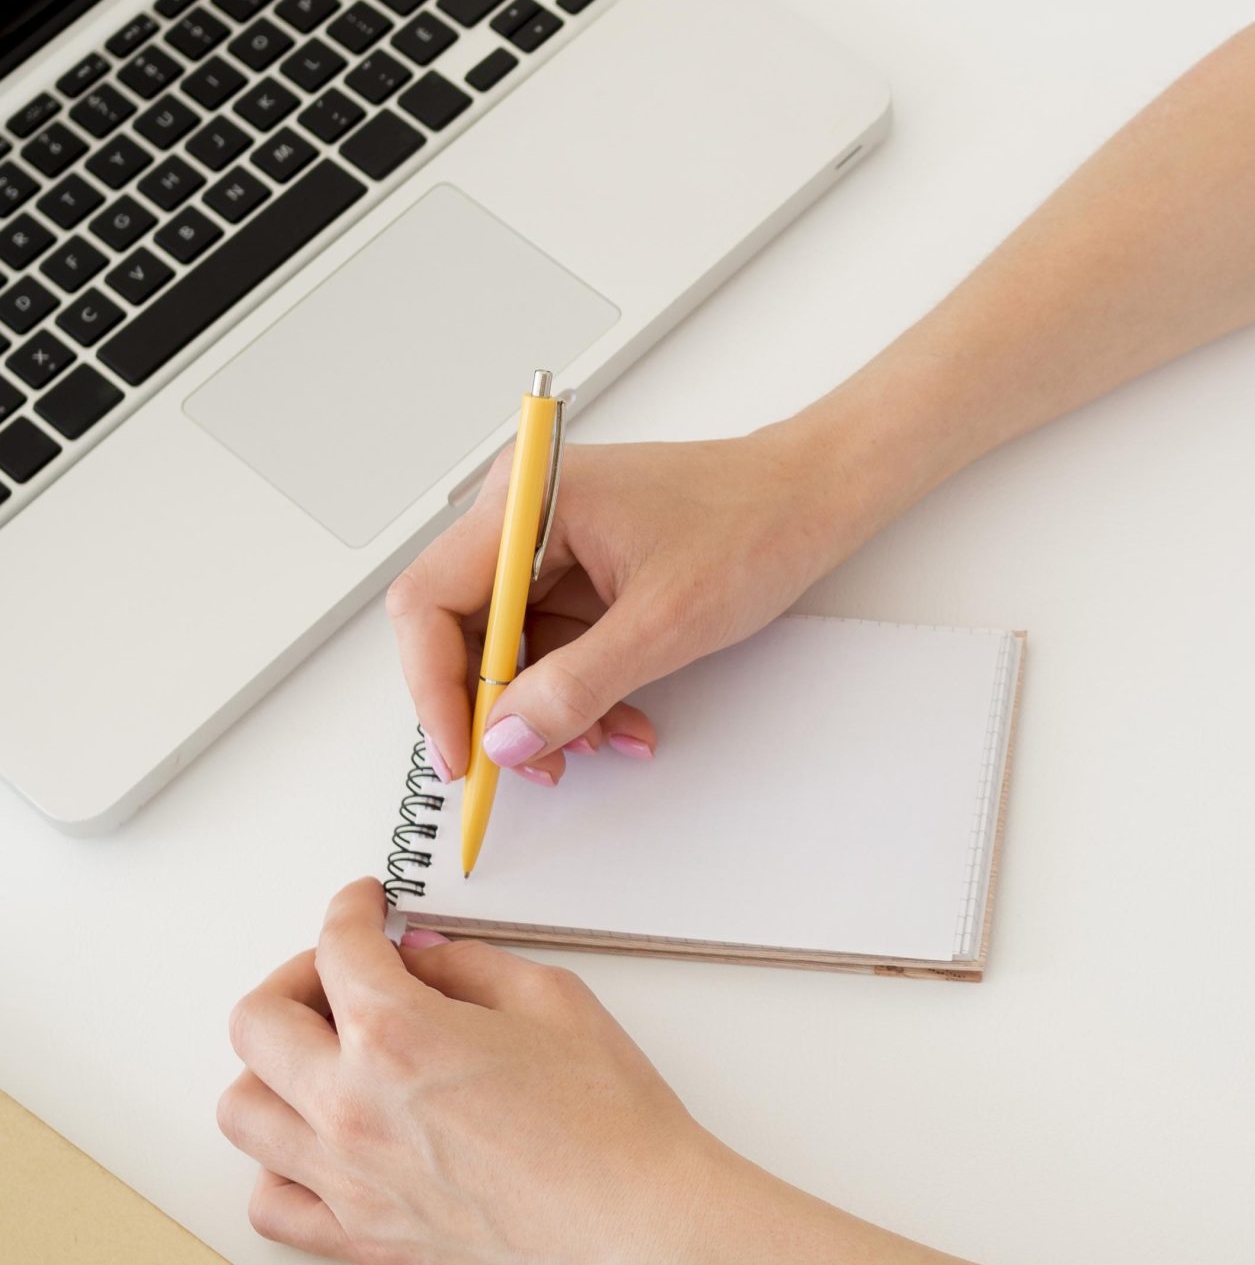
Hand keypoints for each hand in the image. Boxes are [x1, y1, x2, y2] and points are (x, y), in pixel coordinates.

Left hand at [218, 879, 743, 1264]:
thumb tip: (421, 961)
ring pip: (241, 1110)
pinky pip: (269, 1202)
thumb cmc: (611, 1120)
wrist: (637, 1227)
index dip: (352, 909)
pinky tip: (326, 1142)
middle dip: (298, 978)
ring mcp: (346, 1180)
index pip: (336, 946)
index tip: (365, 907)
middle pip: (257, 1022)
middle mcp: (351, 1107)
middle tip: (349, 977)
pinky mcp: (361, 1238)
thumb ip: (470, 967)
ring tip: (329, 1059)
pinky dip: (279, 1164)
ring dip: (273, 1069)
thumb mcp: (554, 1000)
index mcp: (398, 1035)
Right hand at [387, 421, 869, 786]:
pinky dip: (581, 691)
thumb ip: (577, 686)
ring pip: (511, 648)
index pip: (429, 598)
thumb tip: (505, 738)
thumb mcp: (664, 622)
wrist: (815, 498)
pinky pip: (554, 644)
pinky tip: (622, 721)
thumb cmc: (754, 524)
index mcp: (529, 501)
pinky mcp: (581, 567)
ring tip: (602, 743)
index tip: (464, 753)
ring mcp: (552, 542)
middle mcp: (526, 514)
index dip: (434, 687)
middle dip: (497, 708)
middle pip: (461, 629)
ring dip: (549, 709)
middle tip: (530, 766)